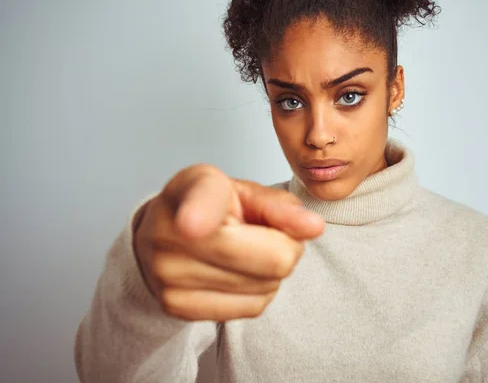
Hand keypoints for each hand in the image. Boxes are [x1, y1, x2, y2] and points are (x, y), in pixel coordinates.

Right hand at [134, 165, 324, 321]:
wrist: (164, 233)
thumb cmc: (212, 205)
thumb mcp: (247, 192)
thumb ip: (282, 207)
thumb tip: (314, 228)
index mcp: (192, 190)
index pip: (201, 204)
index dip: (199, 216)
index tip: (192, 225)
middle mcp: (170, 233)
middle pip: (273, 258)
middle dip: (285, 247)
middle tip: (262, 234)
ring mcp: (169, 275)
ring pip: (268, 286)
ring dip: (271, 271)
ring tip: (245, 250)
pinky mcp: (176, 307)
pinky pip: (253, 308)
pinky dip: (258, 291)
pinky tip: (237, 272)